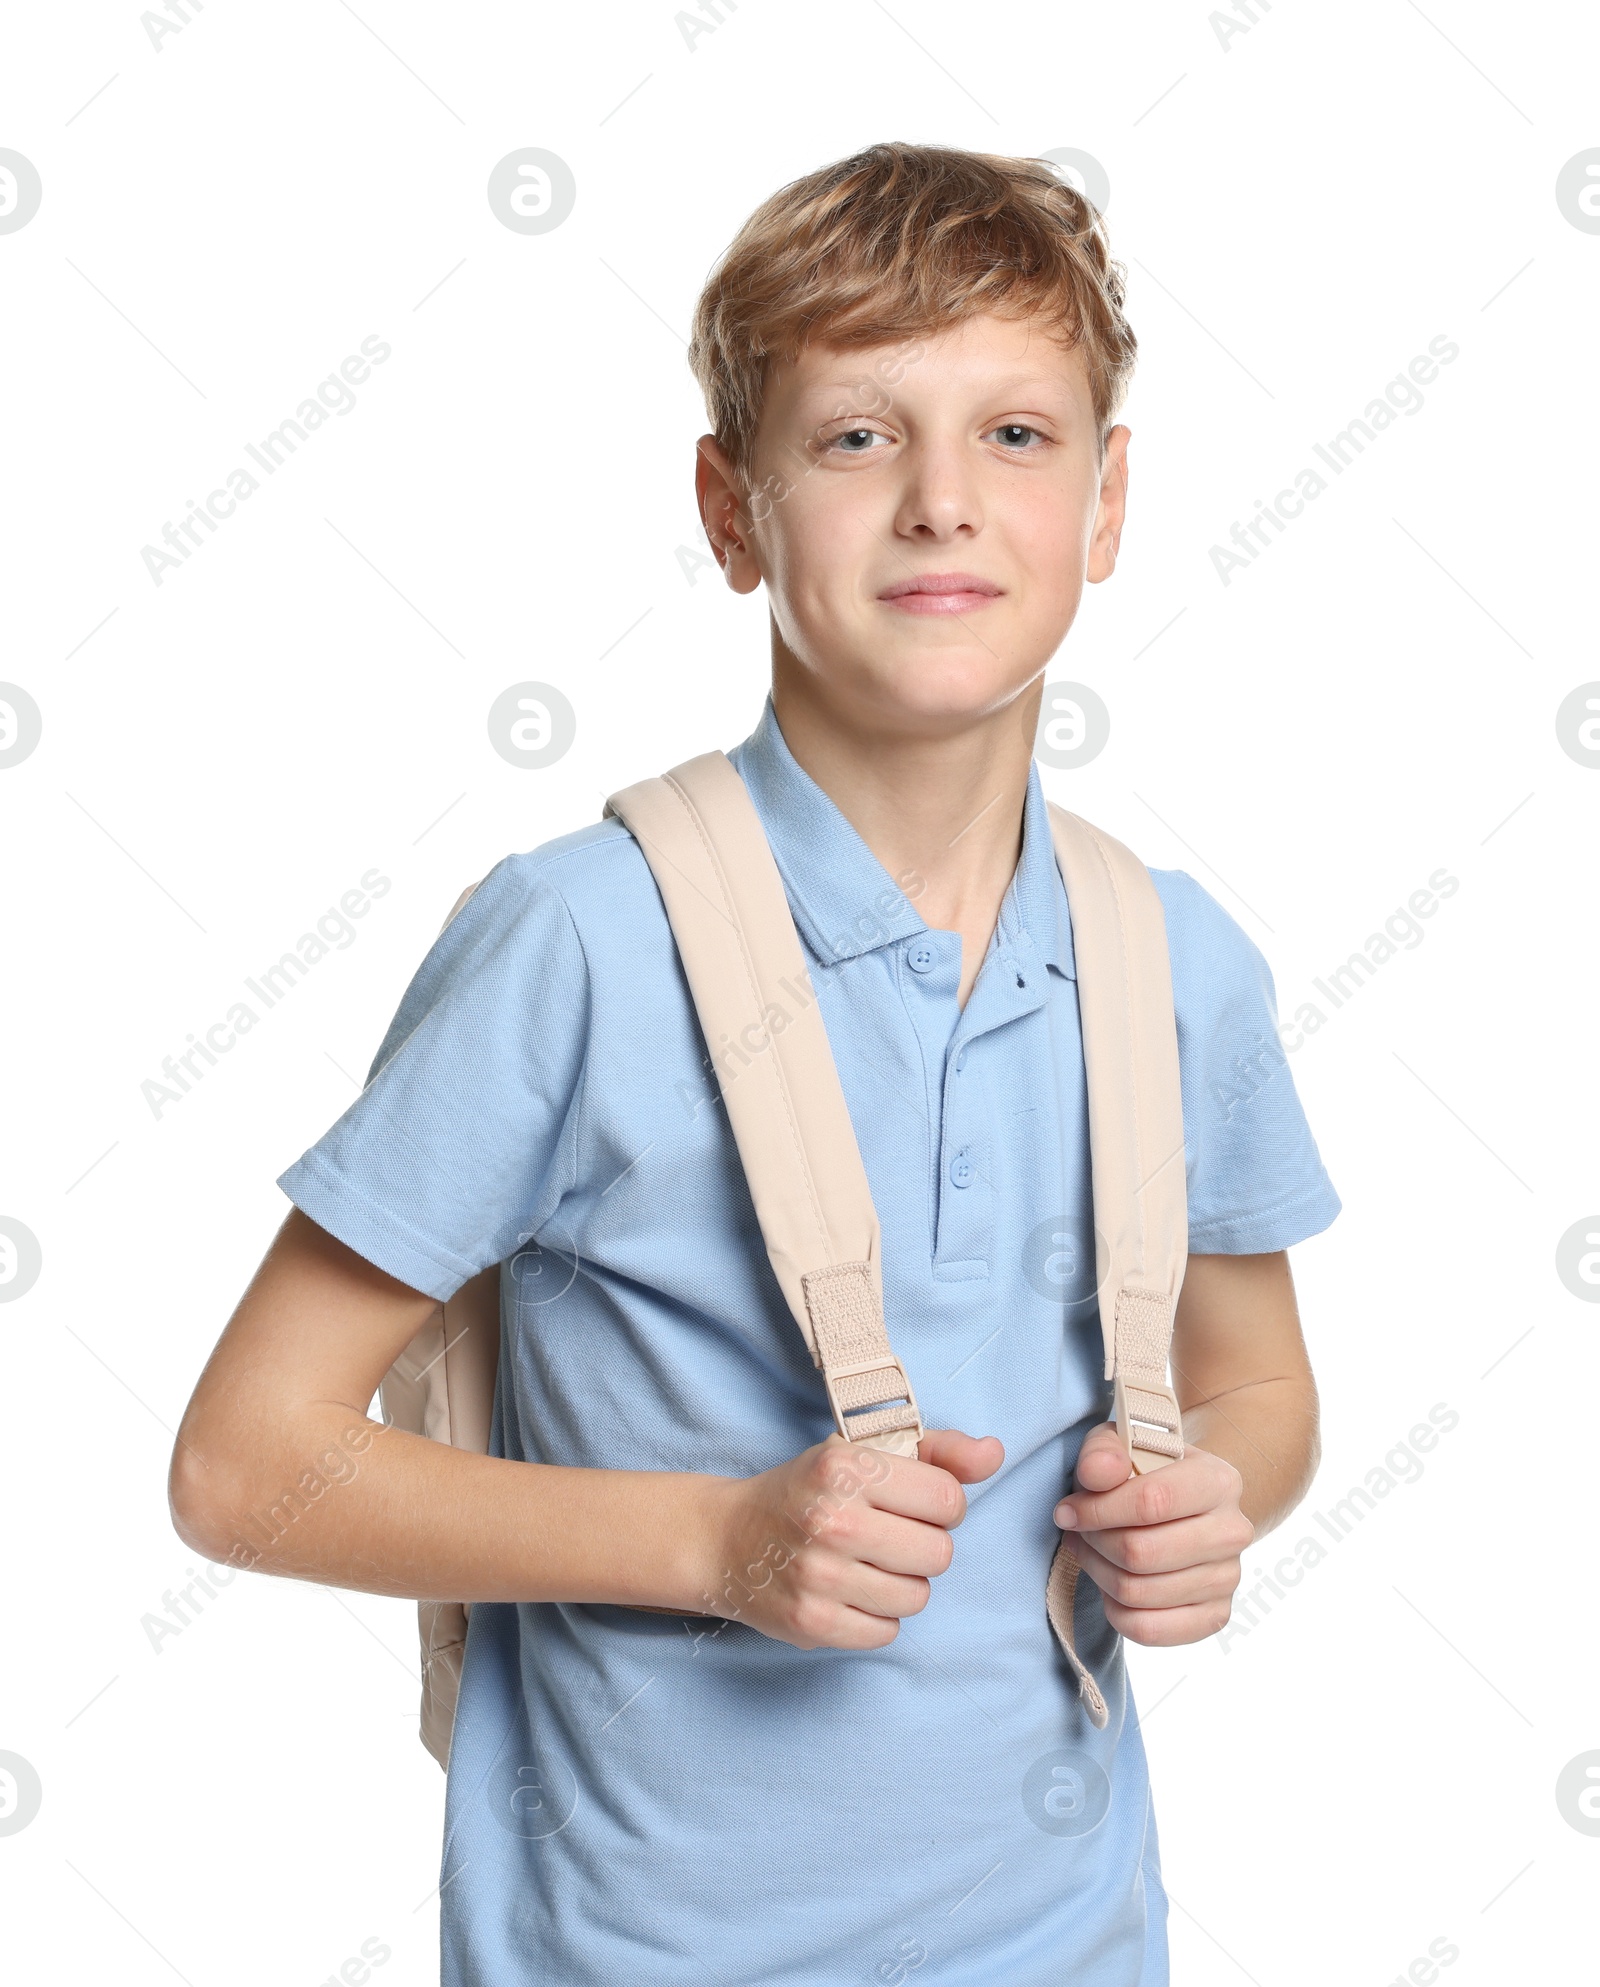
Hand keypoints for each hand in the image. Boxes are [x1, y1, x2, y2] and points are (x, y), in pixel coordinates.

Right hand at [699, 1428, 1003, 1650]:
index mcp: (846, 1467)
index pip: (948, 1500)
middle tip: (888, 1535)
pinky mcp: (812, 1624)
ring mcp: (820, 1576)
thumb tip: (994, 1454)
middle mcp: (832, 1520)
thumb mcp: (863, 1453)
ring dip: (902, 1584)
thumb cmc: (806, 1491)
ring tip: (868, 1564)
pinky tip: (850, 1592)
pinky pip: (887, 1633)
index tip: (909, 1503)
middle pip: (939, 1554)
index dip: (939, 1504)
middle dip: (923, 1546)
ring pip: (917, 1597)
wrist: (726, 1539)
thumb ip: (937, 1452)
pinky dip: (877, 1617)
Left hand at [1053, 1420, 1251, 1645]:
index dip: (1097, 1511)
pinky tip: (1110, 1584)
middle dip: (1095, 1543)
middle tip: (1079, 1531)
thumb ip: (1103, 1452)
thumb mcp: (1120, 1444)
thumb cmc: (1144, 1471)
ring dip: (1099, 1573)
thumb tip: (1096, 1475)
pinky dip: (1115, 1611)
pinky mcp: (1215, 1616)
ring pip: (1139, 1593)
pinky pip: (1149, 1629)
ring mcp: (1228, 1578)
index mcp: (1218, 1480)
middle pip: (1141, 1553)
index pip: (1150, 1502)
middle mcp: (1233, 1531)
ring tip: (1091, 1551)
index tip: (1067, 1511)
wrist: (1184, 1504)